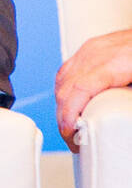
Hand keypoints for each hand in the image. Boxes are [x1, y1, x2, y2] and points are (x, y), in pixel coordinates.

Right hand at [56, 27, 131, 151]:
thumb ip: (130, 99)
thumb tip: (126, 122)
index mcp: (114, 63)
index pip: (79, 90)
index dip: (69, 114)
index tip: (70, 134)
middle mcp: (96, 54)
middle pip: (66, 88)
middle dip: (63, 116)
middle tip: (72, 139)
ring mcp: (91, 49)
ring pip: (63, 80)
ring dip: (62, 105)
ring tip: (70, 124)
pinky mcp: (90, 48)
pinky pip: (67, 70)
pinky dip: (64, 89)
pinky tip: (70, 102)